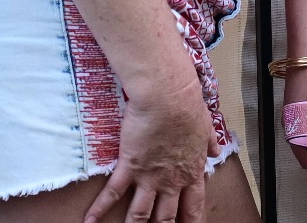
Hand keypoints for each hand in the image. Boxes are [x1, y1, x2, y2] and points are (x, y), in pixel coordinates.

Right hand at [82, 75, 217, 222]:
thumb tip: (215, 150)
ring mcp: (150, 176)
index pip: (194, 205)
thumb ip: (209, 142)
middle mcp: (171, 180)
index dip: (191, 221)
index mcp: (191, 170)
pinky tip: (90, 220)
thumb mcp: (205, 125)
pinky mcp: (129, 166)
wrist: (168, 96)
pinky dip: (99, 209)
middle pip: (167, 216)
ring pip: (140, 213)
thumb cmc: (188, 106)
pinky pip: (113, 193)